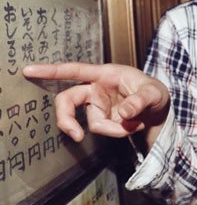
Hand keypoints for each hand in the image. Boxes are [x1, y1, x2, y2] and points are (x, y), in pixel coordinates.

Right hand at [22, 63, 169, 142]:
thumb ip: (141, 101)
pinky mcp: (101, 120)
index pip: (75, 71)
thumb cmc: (155, 93)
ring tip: (137, 122)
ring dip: (115, 128)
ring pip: (93, 123)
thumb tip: (124, 112)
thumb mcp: (155, 93)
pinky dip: (119, 132)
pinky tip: (132, 126)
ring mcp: (97, 106)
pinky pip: (103, 130)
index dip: (51, 71)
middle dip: (67, 119)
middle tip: (76, 135)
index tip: (29, 69)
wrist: (159, 111)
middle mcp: (96, 89)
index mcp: (105, 74)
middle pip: (68, 101)